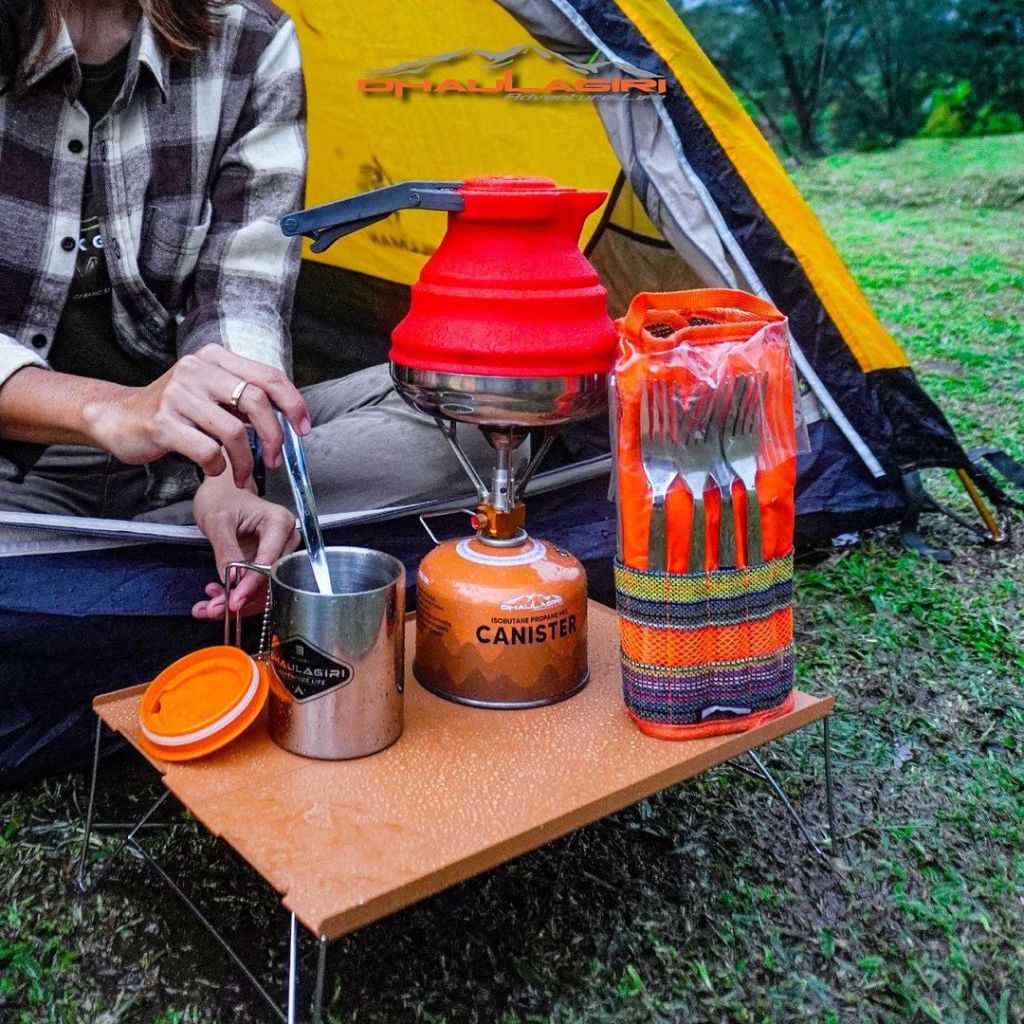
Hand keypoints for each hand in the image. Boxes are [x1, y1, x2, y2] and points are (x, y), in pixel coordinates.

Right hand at [87, 344, 309, 487]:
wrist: (118, 418)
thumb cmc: (173, 410)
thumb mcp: (210, 392)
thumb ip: (243, 399)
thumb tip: (285, 420)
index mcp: (215, 358)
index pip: (268, 376)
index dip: (293, 404)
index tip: (303, 428)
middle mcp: (197, 369)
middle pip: (257, 401)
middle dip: (274, 437)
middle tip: (272, 460)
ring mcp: (178, 395)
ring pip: (234, 432)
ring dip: (245, 461)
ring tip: (241, 474)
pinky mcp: (163, 422)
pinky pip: (208, 451)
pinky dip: (217, 467)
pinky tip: (212, 469)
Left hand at [191, 472, 299, 619]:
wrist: (222, 492)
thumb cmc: (221, 497)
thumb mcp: (217, 520)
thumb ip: (226, 550)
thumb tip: (231, 581)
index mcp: (279, 523)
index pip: (269, 562)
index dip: (250, 584)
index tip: (232, 602)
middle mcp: (286, 540)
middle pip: (268, 579)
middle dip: (240, 597)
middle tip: (212, 610)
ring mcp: (278, 553)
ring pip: (261, 587)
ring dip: (235, 600)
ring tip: (208, 608)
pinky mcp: (267, 562)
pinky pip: (254, 584)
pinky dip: (235, 594)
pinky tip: (214, 597)